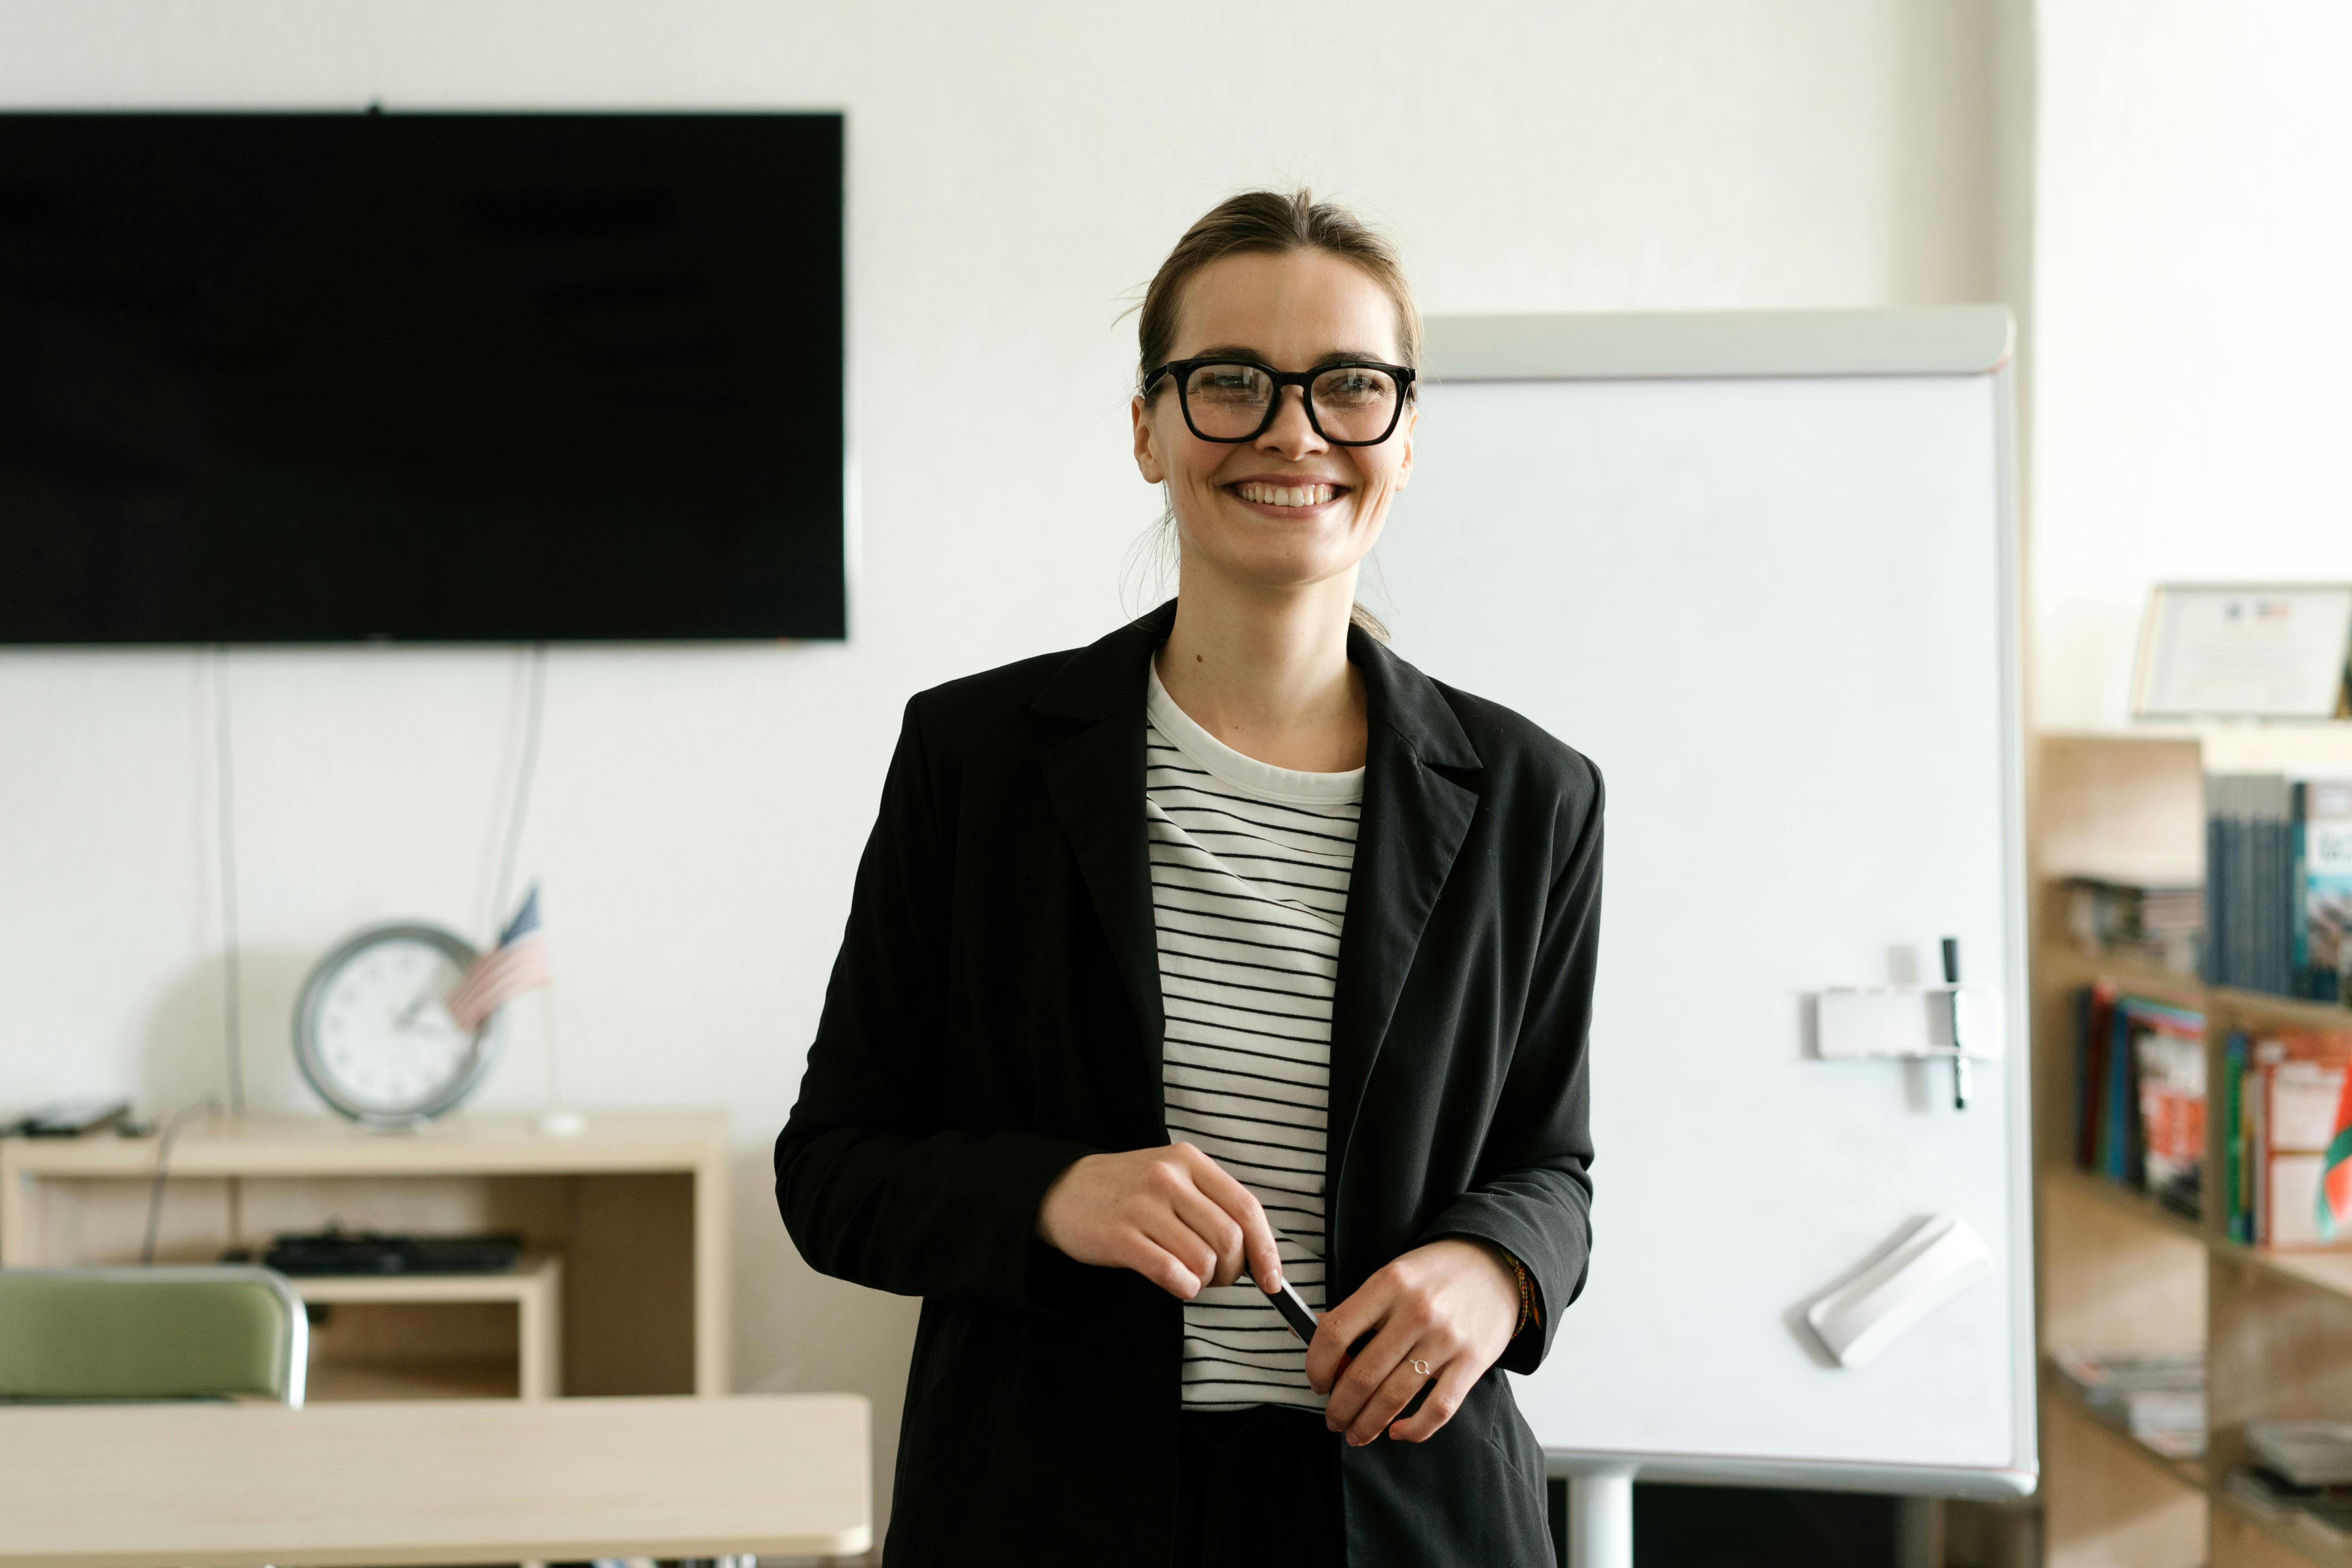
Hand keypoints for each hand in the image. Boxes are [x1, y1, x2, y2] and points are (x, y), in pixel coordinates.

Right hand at [1035, 1142, 1283, 1299]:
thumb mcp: (1172, 1179)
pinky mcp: (1120, 1235)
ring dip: (1205, 1281)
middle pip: (1230, 1237)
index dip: (1266, 1249)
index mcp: (1188, 1161)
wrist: (1061, 1191)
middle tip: (1217, 1276)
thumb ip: (1212, 1206)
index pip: (1246, 1207)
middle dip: (1233, 1271)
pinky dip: (1184, 1287)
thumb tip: (1258, 1254)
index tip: (1272, 1280)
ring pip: (1203, 1259)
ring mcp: (1143, 1205)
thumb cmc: (1127, 1192)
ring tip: (1189, 1276)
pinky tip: (1176, 1284)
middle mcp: (1169, 1178)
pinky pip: (1171, 1272)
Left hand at [1306, 1237, 1518, 1444]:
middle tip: (1333, 1419)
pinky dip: (1413, 1430)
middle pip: (1362, 1374)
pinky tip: (1397, 1432)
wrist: (1496, 1263)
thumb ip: (1356, 1310)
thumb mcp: (1391, 1276)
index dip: (1316, 1366)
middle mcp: (1416, 1311)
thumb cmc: (1435, 1274)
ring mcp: (1446, 1339)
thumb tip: (1306, 1336)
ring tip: (1356, 1433)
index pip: (1335, 1333)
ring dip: (1367, 1424)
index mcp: (1388, 1284)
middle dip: (1340, 1407)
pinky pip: (1438, 1409)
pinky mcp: (1473, 1362)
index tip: (1317, 1383)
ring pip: (1394, 1397)